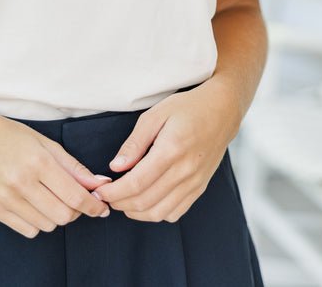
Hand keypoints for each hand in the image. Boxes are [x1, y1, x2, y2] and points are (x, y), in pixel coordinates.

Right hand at [0, 98, 111, 238]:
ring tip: (51, 197)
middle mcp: (22, 183)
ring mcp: (7, 199)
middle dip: (77, 211)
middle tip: (76, 199)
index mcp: (38, 162)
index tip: (100, 206)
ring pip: (47, 225)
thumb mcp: (44, 143)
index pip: (75, 196)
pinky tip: (35, 204)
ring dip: (56, 216)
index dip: (93, 205)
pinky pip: (28, 230)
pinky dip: (38, 222)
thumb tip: (99, 184)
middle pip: (64, 215)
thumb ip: (73, 166)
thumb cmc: (9, 134)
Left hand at [92, 79, 240, 222]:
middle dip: (119, 203)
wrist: (222, 111)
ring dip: (135, 212)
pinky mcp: (200, 188)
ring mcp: (194, 183)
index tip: (99, 190)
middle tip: (105, 195)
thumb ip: (135, 142)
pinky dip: (155, 213)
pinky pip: (175, 212)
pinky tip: (144, 201)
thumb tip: (116, 166)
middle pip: (145, 201)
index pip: (136, 183)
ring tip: (121, 200)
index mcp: (171, 150)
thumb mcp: (155, 115)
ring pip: (159, 212)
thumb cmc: (186, 108)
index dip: (114, 192)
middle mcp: (185, 171)